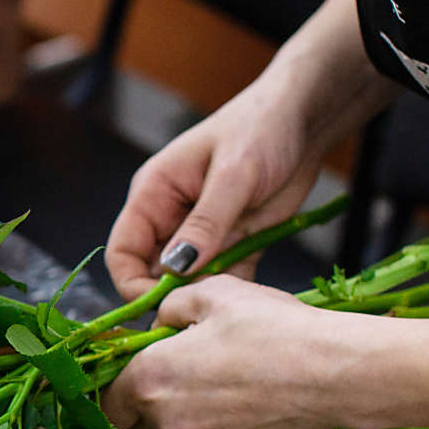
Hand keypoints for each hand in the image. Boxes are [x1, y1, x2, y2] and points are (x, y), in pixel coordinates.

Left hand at [102, 276, 374, 428]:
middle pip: (142, 419)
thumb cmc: (272, 327)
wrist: (334, 372)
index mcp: (151, 379)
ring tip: (233, 382)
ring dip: (193, 414)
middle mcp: (168, 423)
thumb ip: (170, 308)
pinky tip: (255, 402)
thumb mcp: (213, 293)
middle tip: (190, 369)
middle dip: (156, 398)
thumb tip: (160, 325)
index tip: (136, 371)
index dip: (117, 386)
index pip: (107, 400)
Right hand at [105, 82, 321, 301]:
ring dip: (208, 295)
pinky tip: (253, 294)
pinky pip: (224, 278)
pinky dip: (235, 290)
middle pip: (153, 274)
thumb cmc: (262, 128)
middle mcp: (170, 217)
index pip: (122, 253)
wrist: (306, 119)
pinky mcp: (233, 241)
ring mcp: (202, 232)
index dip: (133, 285)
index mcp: (153, 194)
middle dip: (174, 296)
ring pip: (189, 281)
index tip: (163, 307)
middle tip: (207, 310)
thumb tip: (174, 269)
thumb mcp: (233, 175)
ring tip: (234, 301)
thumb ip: (205, 223)